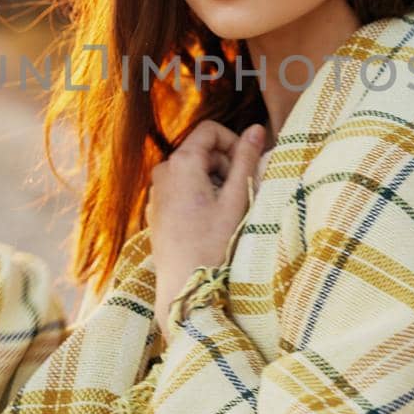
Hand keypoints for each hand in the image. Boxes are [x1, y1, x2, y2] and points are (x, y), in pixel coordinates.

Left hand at [147, 120, 266, 341]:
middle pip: (201, 151)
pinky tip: (208, 222)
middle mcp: (163, 171)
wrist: (184, 285)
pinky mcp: (156, 210)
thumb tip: (256, 129)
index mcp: (182, 163)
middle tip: (240, 193)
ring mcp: (156, 192)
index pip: (210, 130)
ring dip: (214, 182)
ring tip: (226, 211)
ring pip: (192, 171)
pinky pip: (181, 189)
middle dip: (224, 166)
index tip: (246, 165)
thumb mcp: (236, 198)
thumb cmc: (213, 243)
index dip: (233, 142)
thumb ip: (246, 159)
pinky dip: (199, 195)